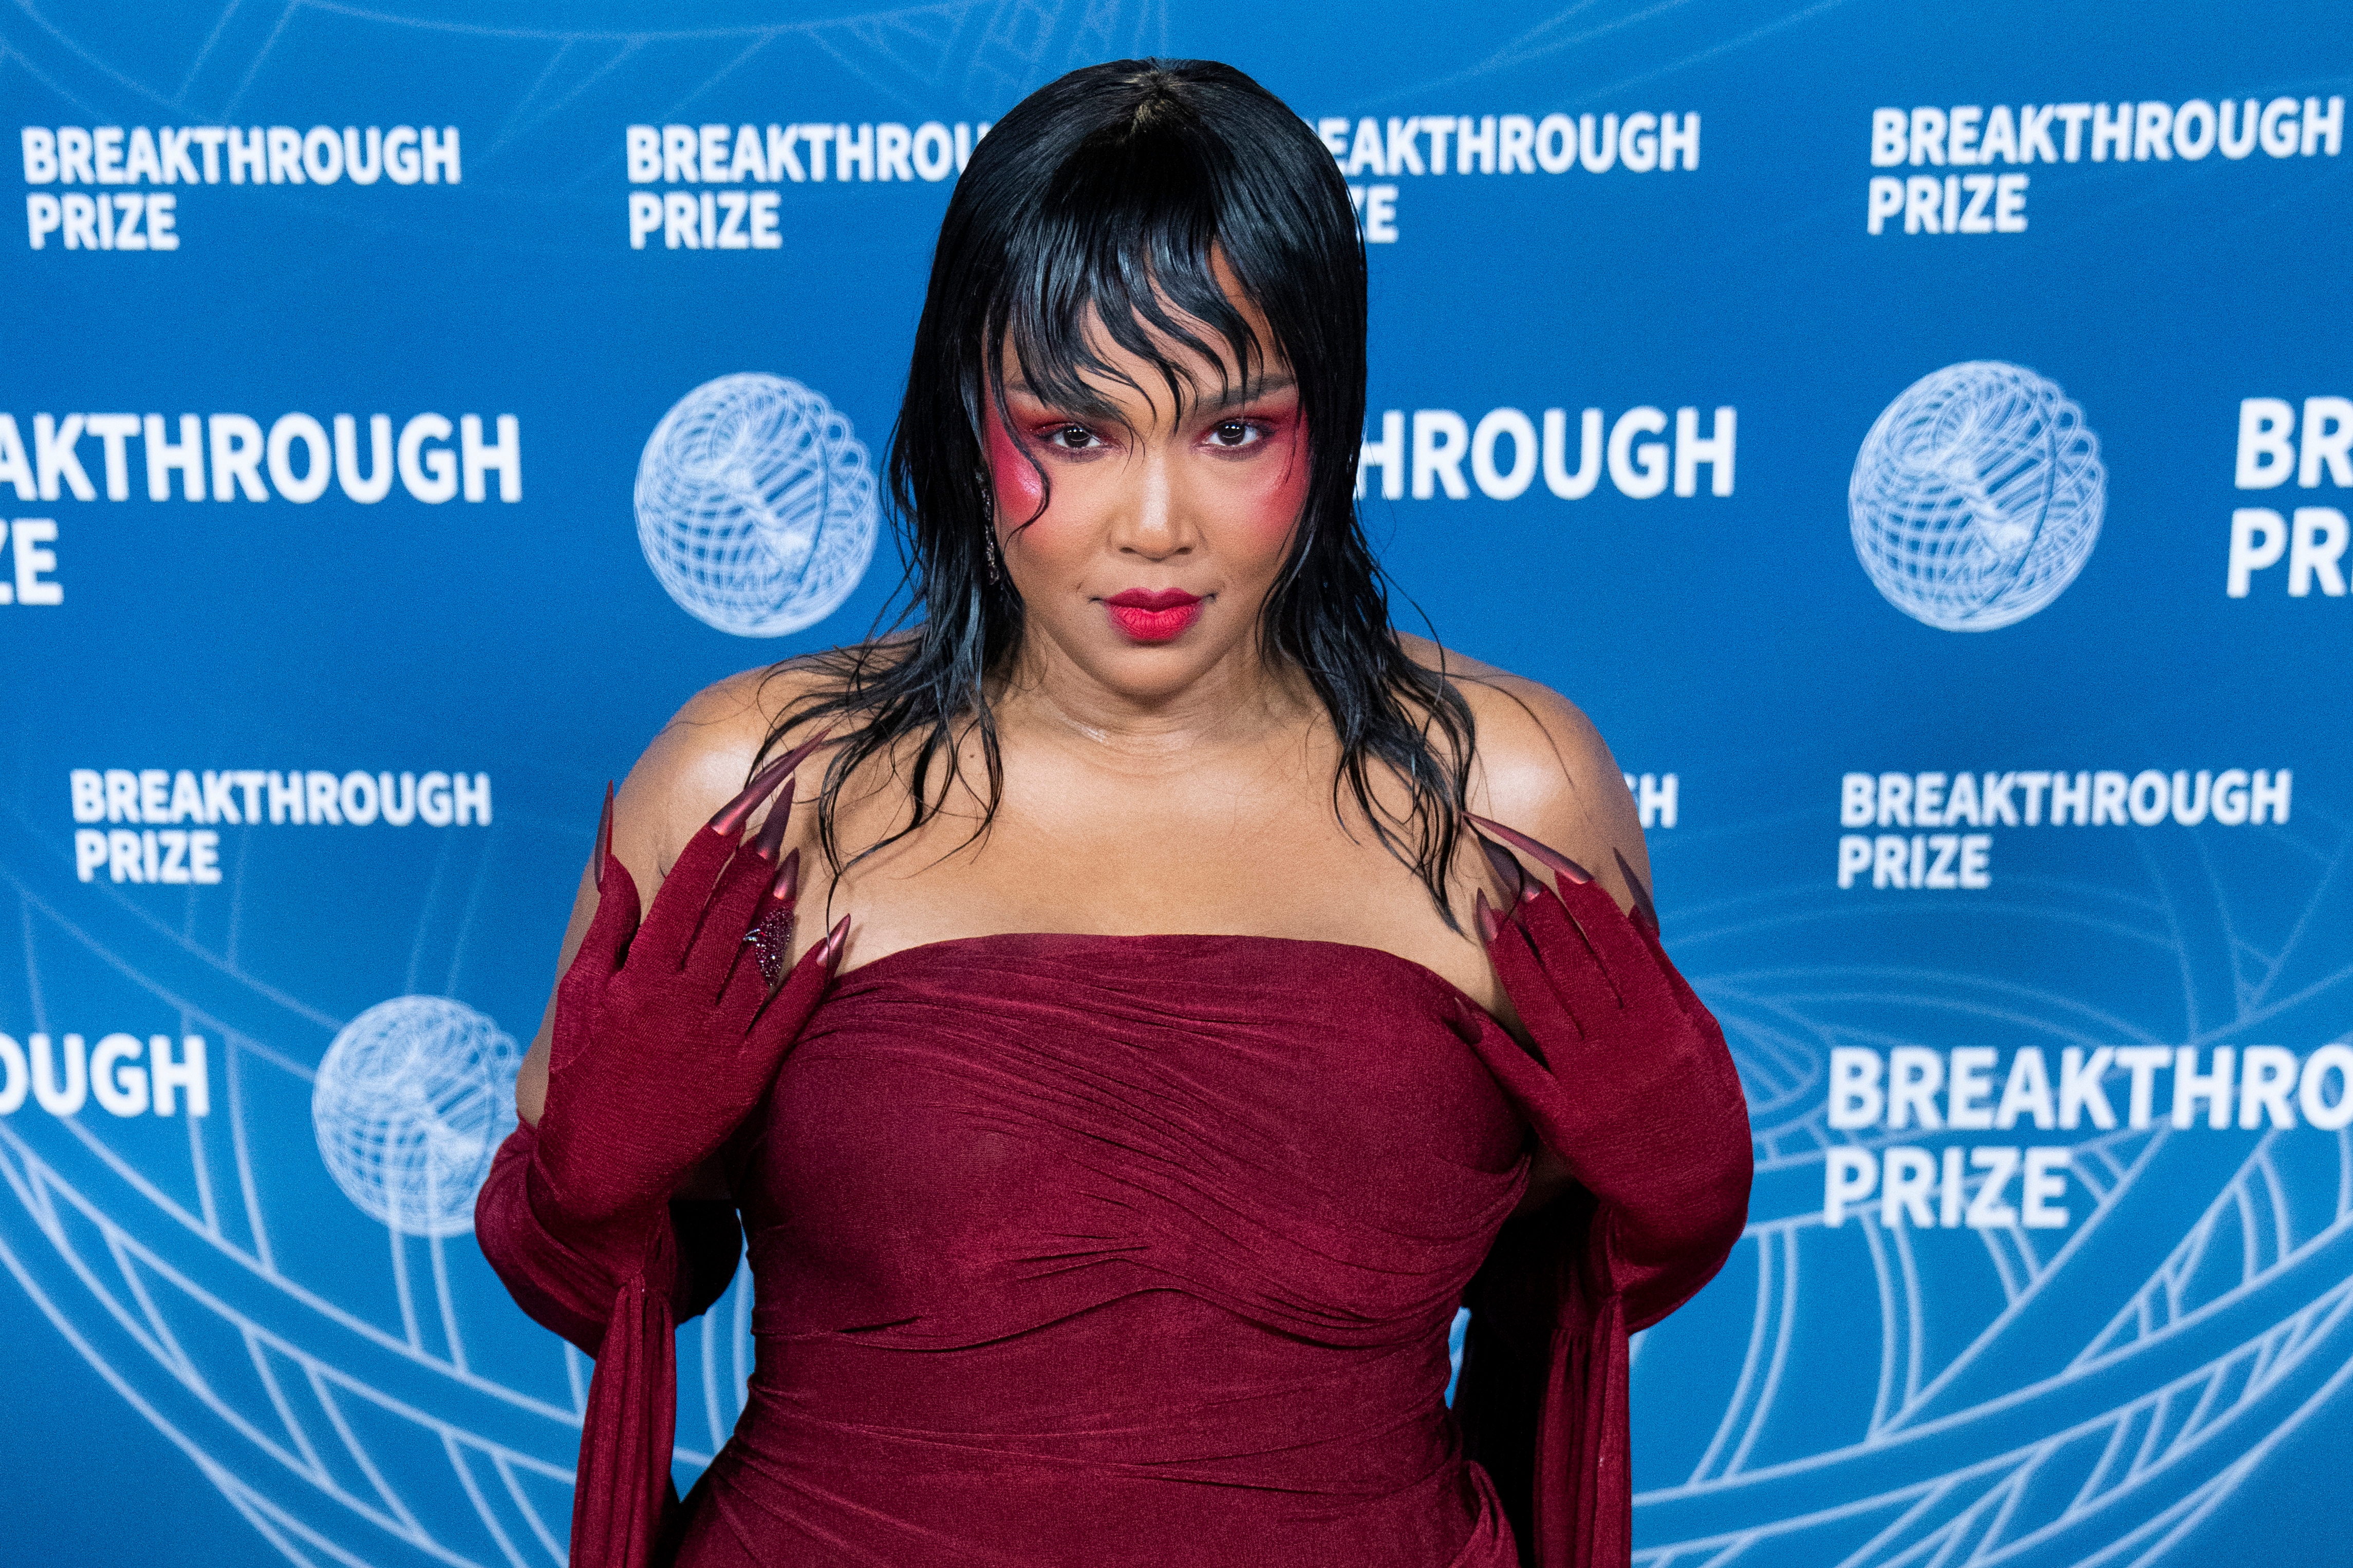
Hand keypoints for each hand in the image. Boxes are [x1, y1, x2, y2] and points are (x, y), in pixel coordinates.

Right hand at [533, 742, 844, 1250]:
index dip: (716, 841)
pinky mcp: (746, 1075)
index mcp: (637, 978)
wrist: (600, 1172)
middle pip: (728, 913)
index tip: (742, 801)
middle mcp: (680, 1002)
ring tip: (799, 856)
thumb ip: (604, 928)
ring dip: (782, 903)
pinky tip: (840, 930)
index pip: (683, 891)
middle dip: (757, 855)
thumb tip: (617, 862)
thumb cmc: (584, 1078)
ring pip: (760, 955)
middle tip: (786, 808)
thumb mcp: (578, 998)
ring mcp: (717, 1038)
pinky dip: (815, 971)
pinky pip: (789, 1014)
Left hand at [1463, 813, 1750, 1321]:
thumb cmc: (1704, 1103)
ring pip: (1541, 1007)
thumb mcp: (1704, 1037)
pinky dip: (1490, 1039)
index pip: (1623, 948)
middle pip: (1577, 968)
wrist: (1693, 1195)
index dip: (1589, 905)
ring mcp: (1594, 1087)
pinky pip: (1518, 1072)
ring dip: (1511, 956)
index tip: (1560, 869)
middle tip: (1512, 877)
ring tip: (1488, 915)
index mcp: (1671, 1025)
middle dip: (1542, 917)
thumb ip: (1666, 978)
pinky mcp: (1563, 1122)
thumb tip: (1630, 913)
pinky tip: (1464, 1004)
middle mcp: (1632, 1051)